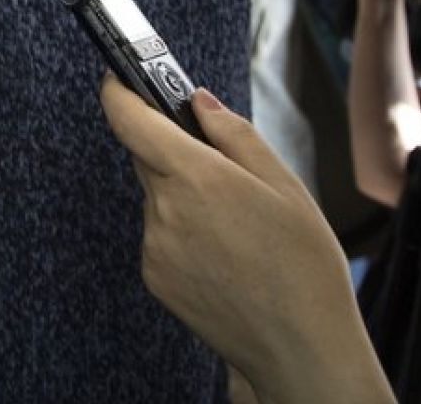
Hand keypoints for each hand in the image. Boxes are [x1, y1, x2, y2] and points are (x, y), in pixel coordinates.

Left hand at [99, 76, 391, 403]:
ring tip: (237, 227)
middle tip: (222, 169)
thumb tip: (198, 101)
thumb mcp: (285, 186)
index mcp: (197, 177)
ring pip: (158, 199)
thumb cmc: (303, 265)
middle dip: (175, 151)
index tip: (117, 75)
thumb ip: (234, 135)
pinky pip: (160, 235)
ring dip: (184, 197)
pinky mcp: (154, 277)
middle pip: (148, 158)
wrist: (300, 346)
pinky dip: (183, 232)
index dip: (117, 91)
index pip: (130, 119)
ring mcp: (155, 247)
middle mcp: (165, 210)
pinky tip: (224, 254)